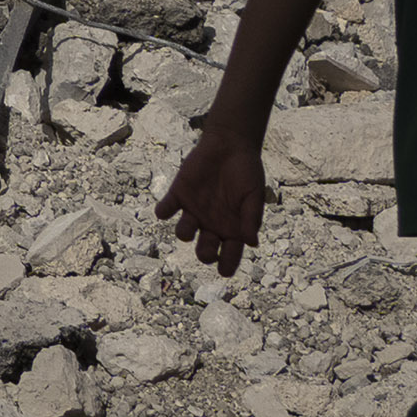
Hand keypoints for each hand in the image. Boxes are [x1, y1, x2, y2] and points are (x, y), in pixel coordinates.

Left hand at [165, 122, 269, 274]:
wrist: (230, 144)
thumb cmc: (246, 172)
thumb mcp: (254, 195)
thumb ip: (251, 218)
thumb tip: (252, 243)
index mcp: (232, 229)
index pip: (229, 256)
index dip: (226, 266)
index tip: (223, 271)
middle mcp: (211, 225)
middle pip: (203, 251)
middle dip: (204, 254)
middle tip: (208, 246)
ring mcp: (193, 211)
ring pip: (183, 233)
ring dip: (184, 232)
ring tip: (190, 224)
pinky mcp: (178, 195)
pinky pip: (165, 209)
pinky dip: (163, 210)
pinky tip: (167, 208)